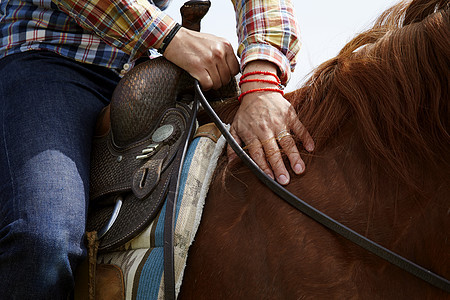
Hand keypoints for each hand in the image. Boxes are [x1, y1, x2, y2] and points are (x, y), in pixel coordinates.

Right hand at [163, 27, 239, 89]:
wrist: (174, 38)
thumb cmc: (193, 41)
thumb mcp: (214, 41)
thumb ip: (224, 53)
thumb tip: (230, 68)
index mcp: (225, 45)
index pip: (235, 69)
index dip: (228, 74)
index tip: (221, 74)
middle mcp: (219, 52)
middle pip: (227, 78)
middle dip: (219, 80)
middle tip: (211, 77)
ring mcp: (209, 60)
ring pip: (218, 83)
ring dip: (211, 84)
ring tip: (205, 77)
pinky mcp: (198, 67)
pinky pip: (208, 85)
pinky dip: (204, 86)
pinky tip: (200, 80)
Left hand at [229, 61, 313, 184]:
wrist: (258, 89)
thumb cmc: (247, 112)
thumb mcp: (234, 126)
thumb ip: (232, 144)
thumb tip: (231, 162)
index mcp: (252, 134)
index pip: (258, 154)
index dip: (264, 167)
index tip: (270, 178)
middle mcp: (266, 129)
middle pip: (273, 151)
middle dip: (279, 167)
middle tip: (285, 180)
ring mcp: (279, 122)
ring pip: (287, 142)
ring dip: (294, 156)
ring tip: (300, 169)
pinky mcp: (290, 115)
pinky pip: (299, 128)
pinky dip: (306, 138)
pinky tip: (311, 148)